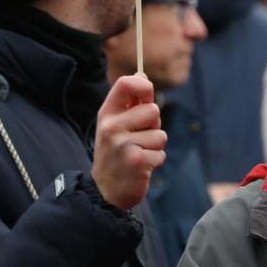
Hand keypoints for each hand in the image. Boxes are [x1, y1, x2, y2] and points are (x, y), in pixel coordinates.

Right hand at [91, 74, 166, 210]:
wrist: (104, 191)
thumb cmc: (114, 153)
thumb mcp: (114, 125)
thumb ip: (128, 103)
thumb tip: (142, 75)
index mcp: (106, 114)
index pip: (125, 83)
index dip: (143, 85)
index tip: (148, 93)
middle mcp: (112, 127)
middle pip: (152, 110)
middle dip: (154, 125)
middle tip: (139, 138)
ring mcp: (123, 144)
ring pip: (160, 134)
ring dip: (155, 146)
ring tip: (139, 154)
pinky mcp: (137, 162)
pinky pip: (161, 153)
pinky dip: (156, 161)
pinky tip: (141, 168)